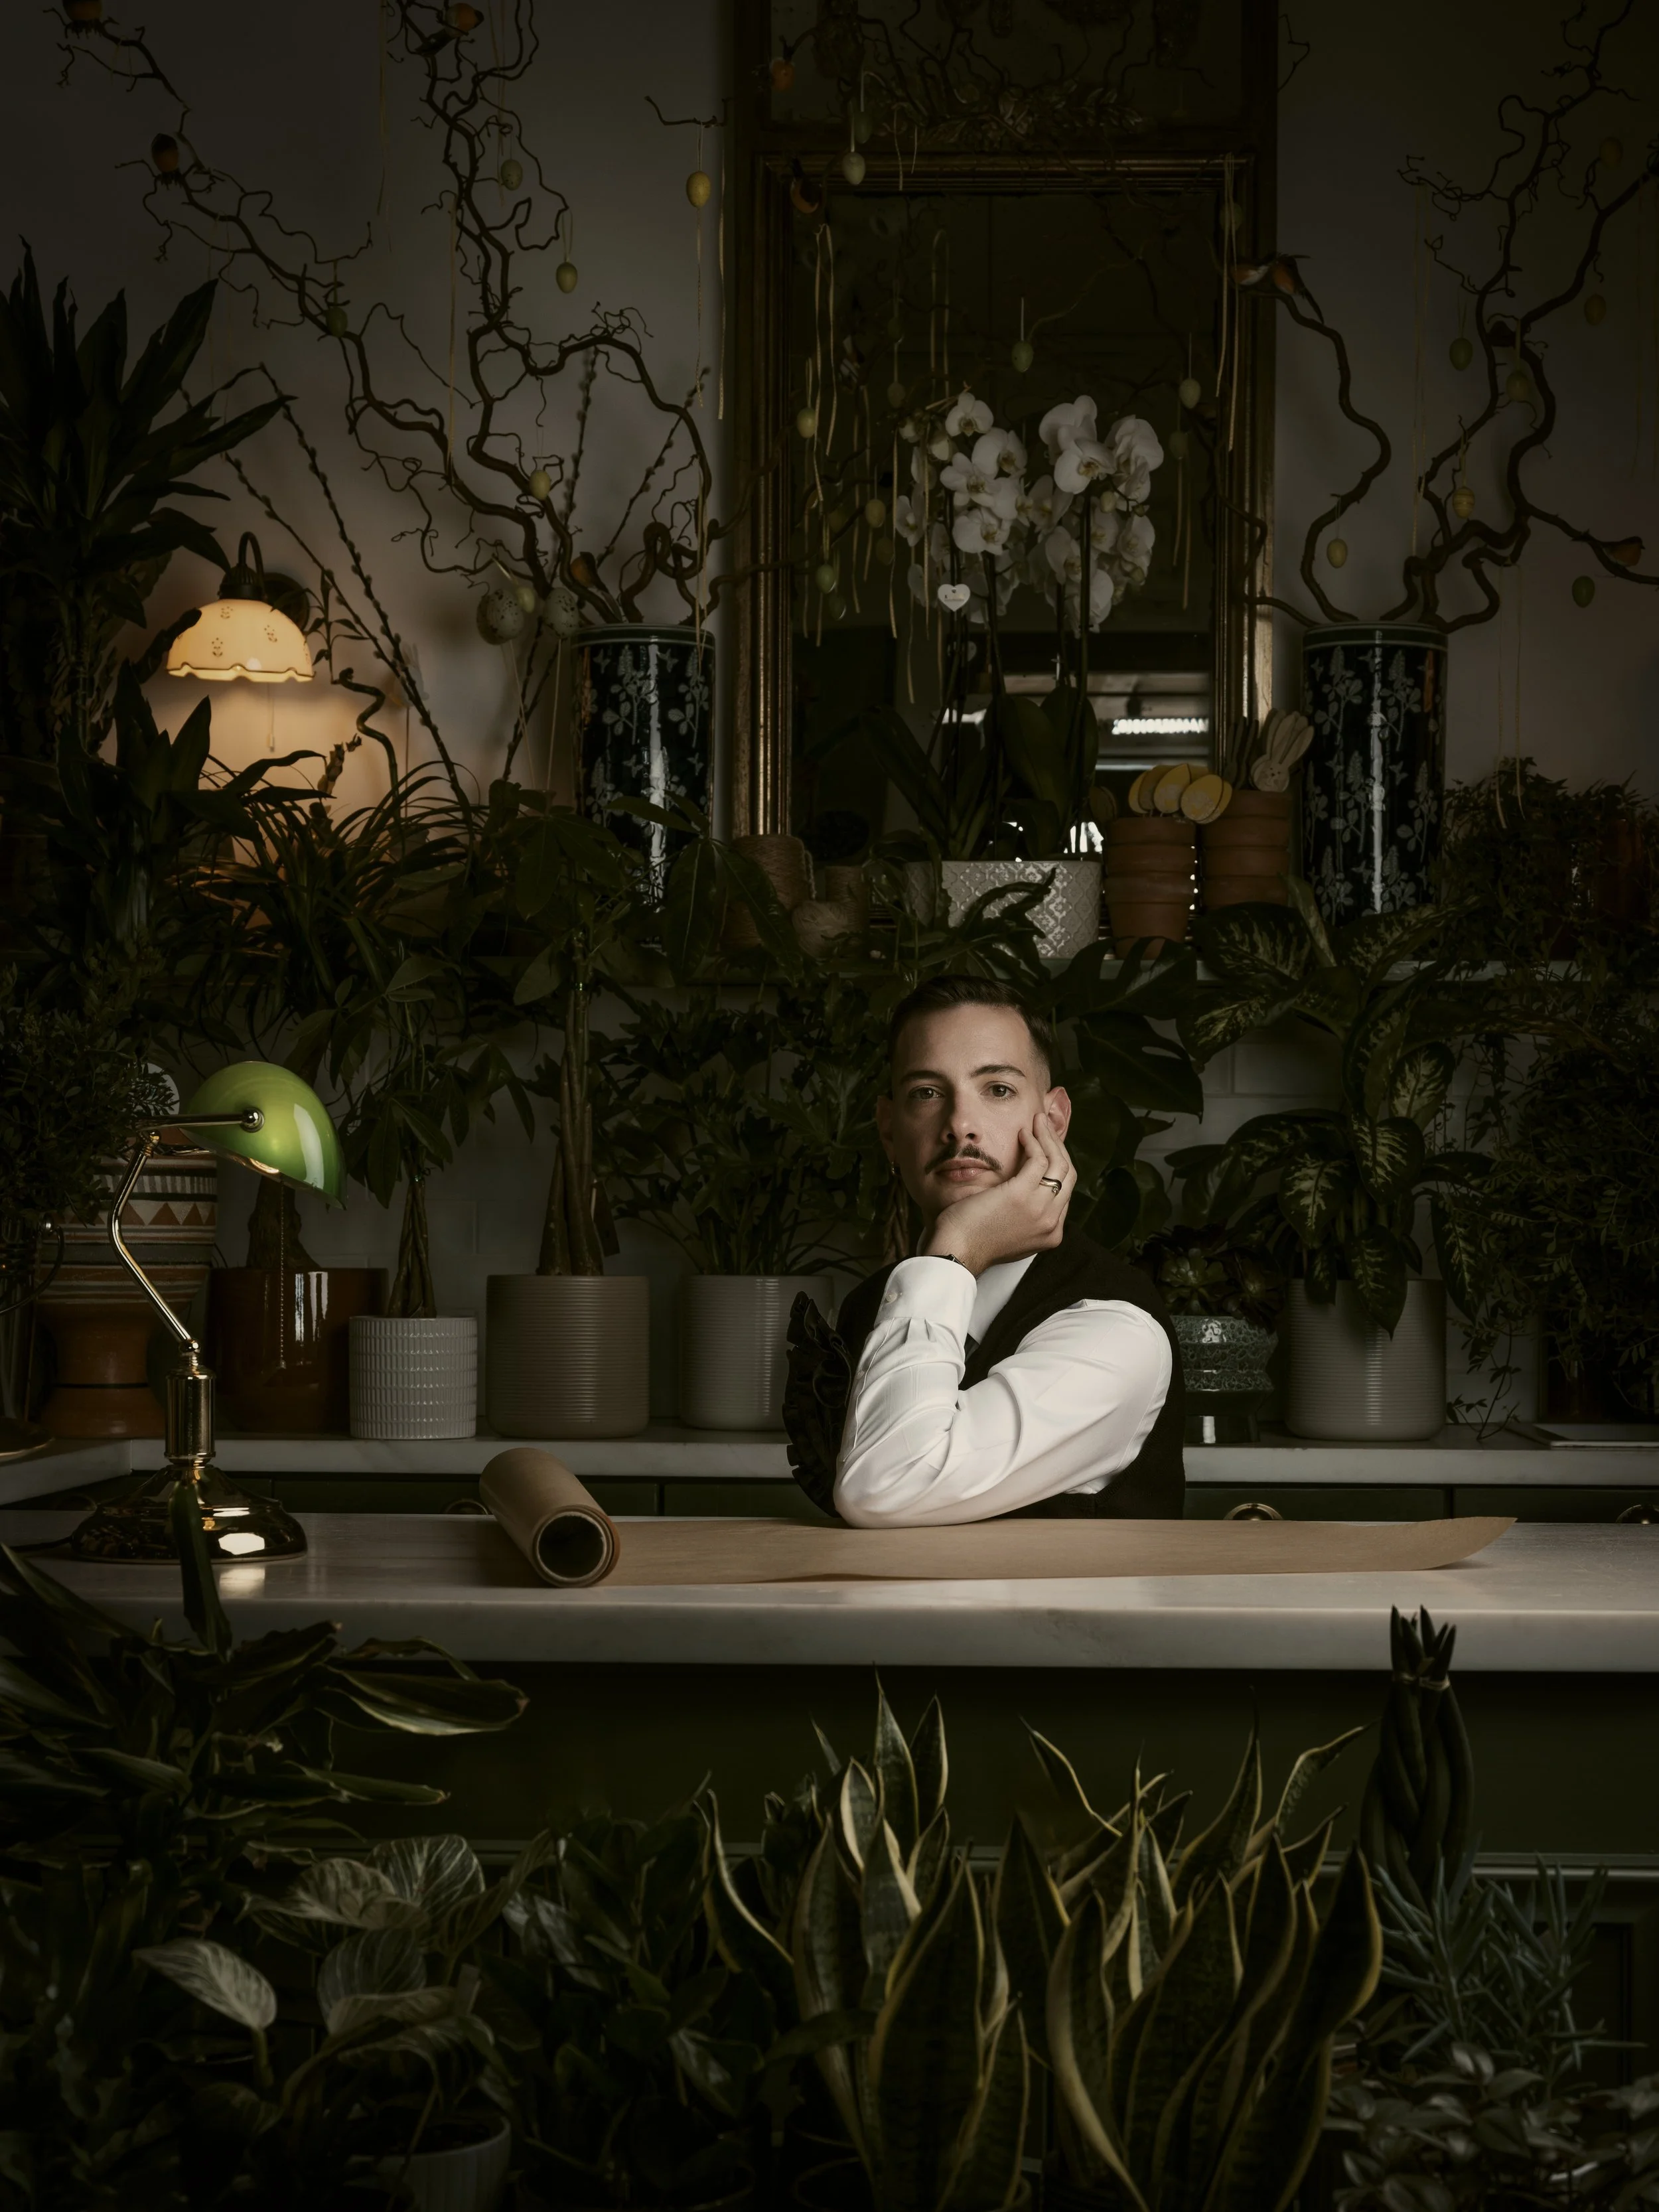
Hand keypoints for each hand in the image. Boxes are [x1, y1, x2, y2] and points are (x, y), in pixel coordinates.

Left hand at [921, 1111, 1075, 1275]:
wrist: (956, 1253)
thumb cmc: (972, 1240)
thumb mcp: (1010, 1231)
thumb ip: (1025, 1216)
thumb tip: (1025, 1191)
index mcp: (1051, 1233)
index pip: (1064, 1192)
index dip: (1057, 1165)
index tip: (1046, 1147)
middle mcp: (1052, 1223)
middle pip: (1067, 1175)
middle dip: (1058, 1147)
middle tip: (1044, 1128)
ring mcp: (1041, 1209)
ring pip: (1059, 1163)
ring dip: (1048, 1138)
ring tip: (1036, 1122)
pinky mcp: (1023, 1194)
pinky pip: (1039, 1159)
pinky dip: (1034, 1142)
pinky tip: (1023, 1133)